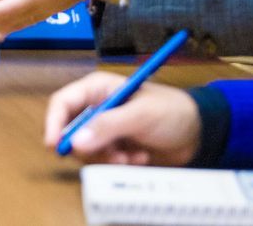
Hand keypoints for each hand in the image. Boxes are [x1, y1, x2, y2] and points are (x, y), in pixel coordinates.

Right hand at [44, 71, 201, 165]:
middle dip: (89, 147)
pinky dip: (118, 163)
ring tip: (131, 156)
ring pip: (86, 149)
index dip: (54, 123)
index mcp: (97, 89)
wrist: (199, 132)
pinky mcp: (115, 146)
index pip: (63, 102)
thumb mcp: (141, 115)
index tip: (54, 145)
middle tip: (111, 155)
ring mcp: (105, 128)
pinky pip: (102, 160)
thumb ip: (108, 126)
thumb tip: (76, 141)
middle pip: (71, 130)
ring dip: (107, 158)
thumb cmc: (172, 111)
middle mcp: (97, 107)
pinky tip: (138, 158)